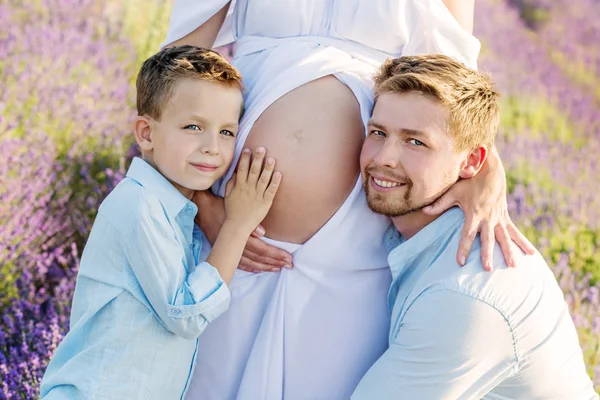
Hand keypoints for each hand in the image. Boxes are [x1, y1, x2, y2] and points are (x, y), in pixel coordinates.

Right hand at [192, 177, 292, 273]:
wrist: (202, 208)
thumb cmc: (221, 205)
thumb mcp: (235, 209)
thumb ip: (249, 222)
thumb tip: (263, 232)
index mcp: (240, 235)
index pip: (262, 249)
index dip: (275, 254)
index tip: (288, 258)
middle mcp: (235, 245)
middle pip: (258, 257)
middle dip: (274, 262)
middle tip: (289, 265)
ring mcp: (228, 249)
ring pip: (249, 262)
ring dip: (264, 266)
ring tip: (277, 268)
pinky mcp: (223, 250)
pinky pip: (238, 263)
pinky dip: (248, 267)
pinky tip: (258, 269)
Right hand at [224, 147, 281, 234]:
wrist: (238, 226)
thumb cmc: (232, 210)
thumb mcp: (228, 196)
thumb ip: (230, 183)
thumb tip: (234, 172)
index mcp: (239, 186)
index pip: (242, 169)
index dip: (245, 158)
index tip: (248, 149)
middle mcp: (248, 189)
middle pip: (253, 171)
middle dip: (257, 159)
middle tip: (262, 148)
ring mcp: (257, 195)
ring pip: (263, 179)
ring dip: (268, 168)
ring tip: (272, 158)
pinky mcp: (265, 202)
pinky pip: (271, 190)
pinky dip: (275, 182)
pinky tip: (279, 174)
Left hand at [422, 147, 534, 270]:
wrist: (490, 171)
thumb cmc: (469, 182)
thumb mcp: (453, 191)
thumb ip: (440, 203)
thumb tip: (424, 211)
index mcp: (474, 214)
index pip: (467, 235)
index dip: (463, 248)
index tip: (460, 261)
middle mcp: (488, 218)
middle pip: (488, 239)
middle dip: (487, 254)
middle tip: (488, 269)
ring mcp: (499, 218)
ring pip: (505, 238)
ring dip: (509, 252)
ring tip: (514, 266)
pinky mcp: (505, 218)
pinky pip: (515, 232)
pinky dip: (523, 243)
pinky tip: (532, 254)